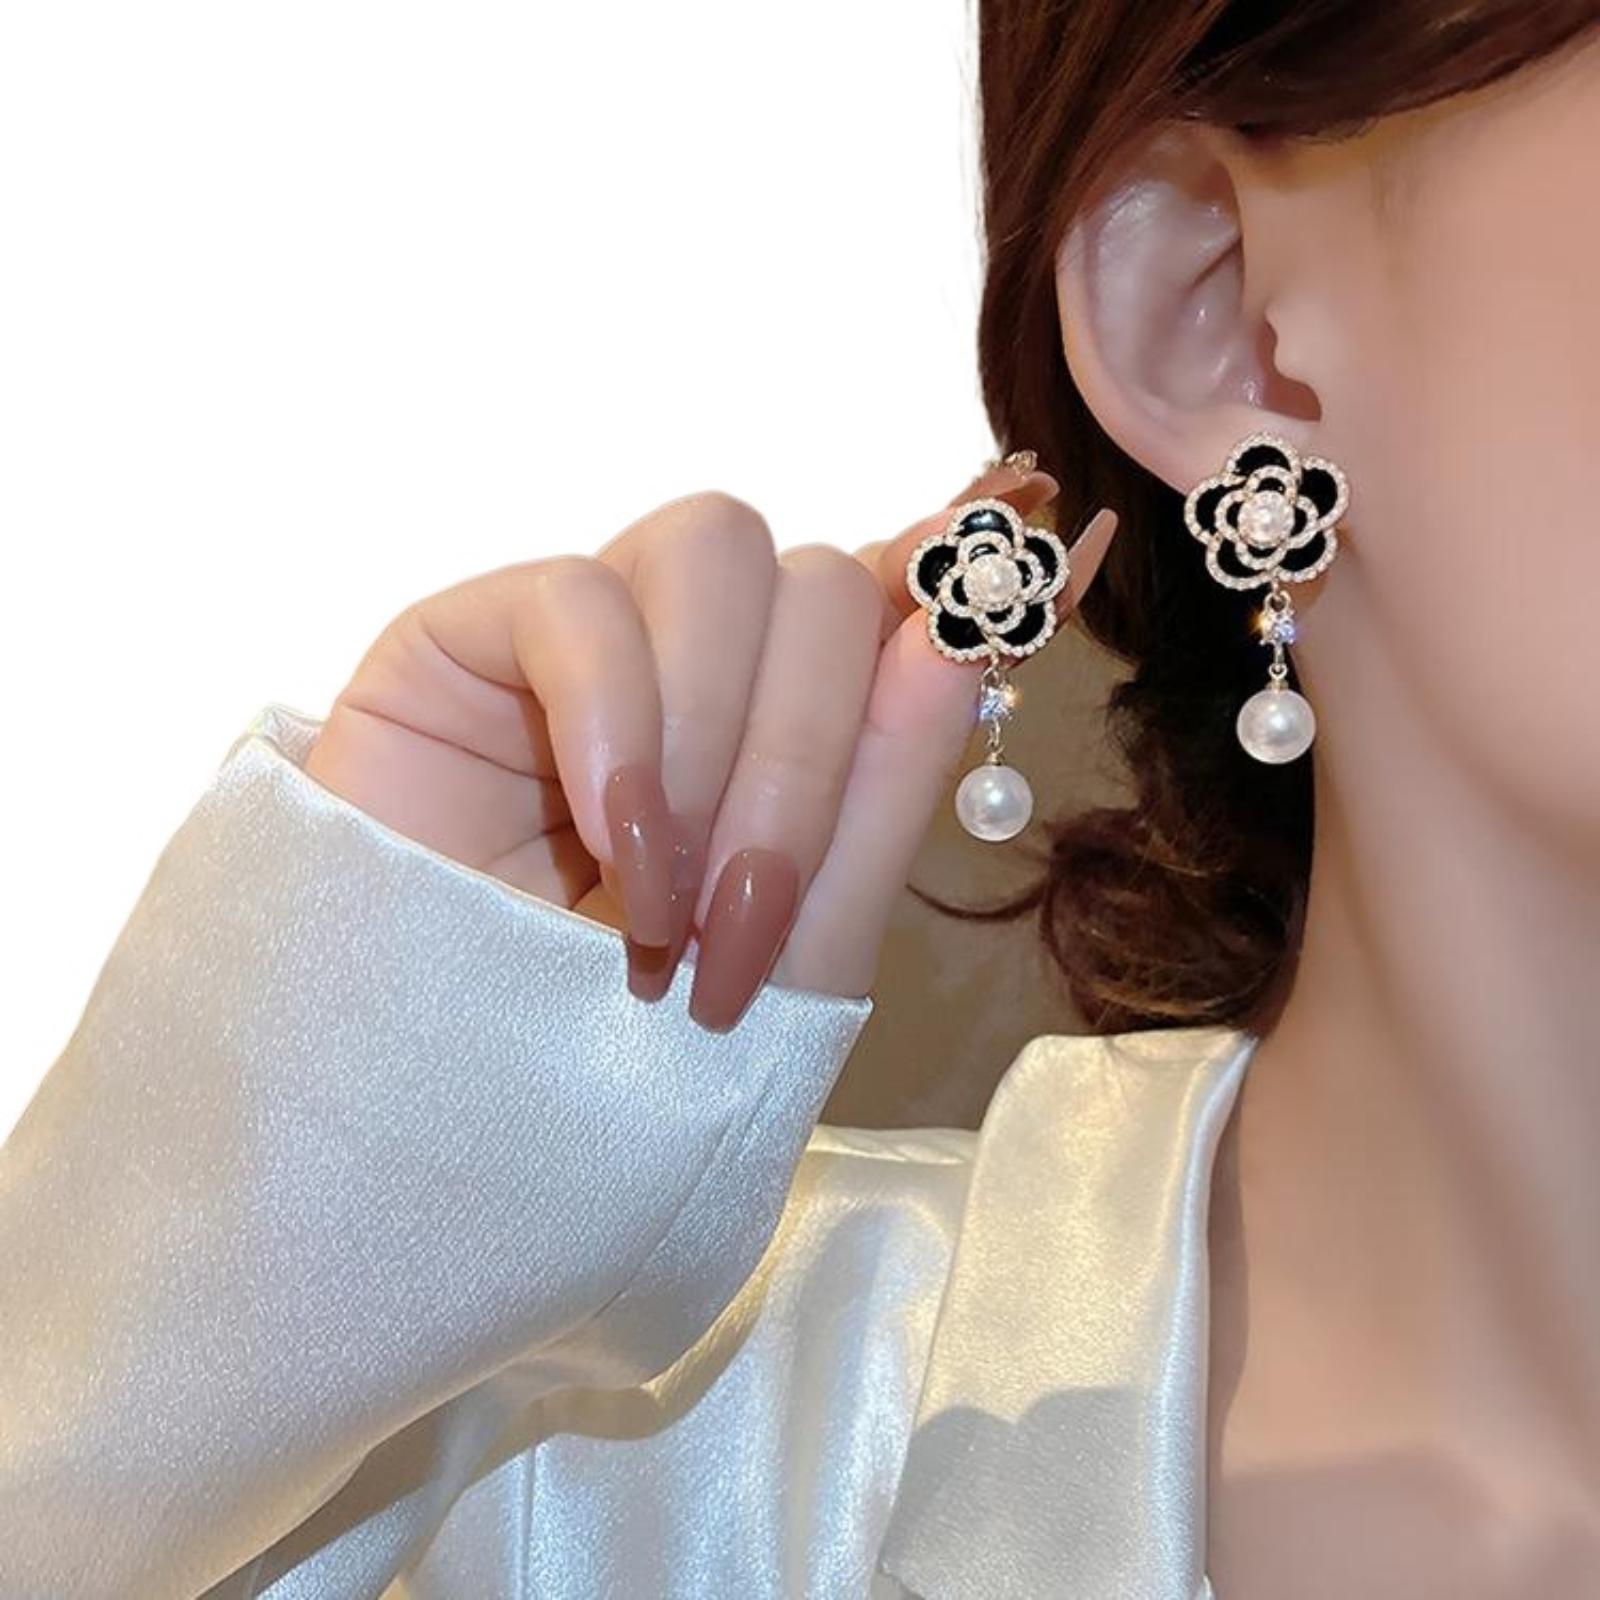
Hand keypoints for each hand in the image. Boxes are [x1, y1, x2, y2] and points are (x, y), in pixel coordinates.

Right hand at [304, 463, 1117, 1029]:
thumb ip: (883, 794)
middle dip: (807, 765)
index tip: (1029, 561)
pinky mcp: (466, 635)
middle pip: (818, 587)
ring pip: (713, 551)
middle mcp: (698, 665)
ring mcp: (585, 638)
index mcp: (784, 728)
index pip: (892, 603)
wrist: (419, 1125)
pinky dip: (619, 725)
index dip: (956, 581)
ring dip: (716, 742)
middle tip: (743, 935)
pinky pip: (575, 596)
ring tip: (656, 909)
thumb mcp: (794, 955)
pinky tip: (607, 845)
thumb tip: (965, 621)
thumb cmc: (611, 1057)